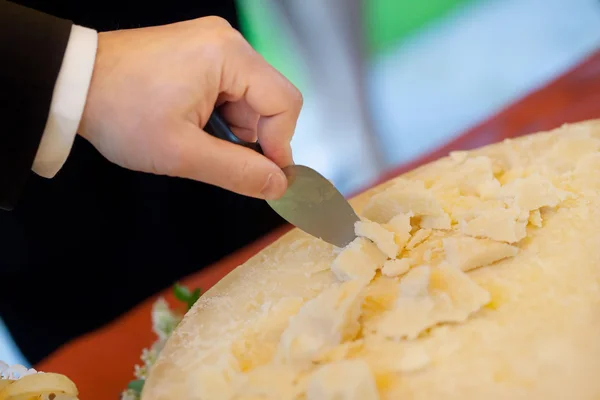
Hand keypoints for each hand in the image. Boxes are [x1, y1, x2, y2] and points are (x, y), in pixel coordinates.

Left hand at [78, 17, 302, 199]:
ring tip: (195, 140)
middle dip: (253, 136)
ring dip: (233, 128)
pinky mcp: (199, 51)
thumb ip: (238, 172)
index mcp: (228, 55)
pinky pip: (230, 89)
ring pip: (250, 97)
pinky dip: (220, 115)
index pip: (284, 102)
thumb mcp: (182, 153)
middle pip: (269, 99)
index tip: (266, 175)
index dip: (281, 144)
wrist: (72, 84)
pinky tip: (192, 125)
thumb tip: (279, 185)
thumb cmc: (121, 111)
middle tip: (221, 158)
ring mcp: (212, 43)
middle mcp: (226, 41)